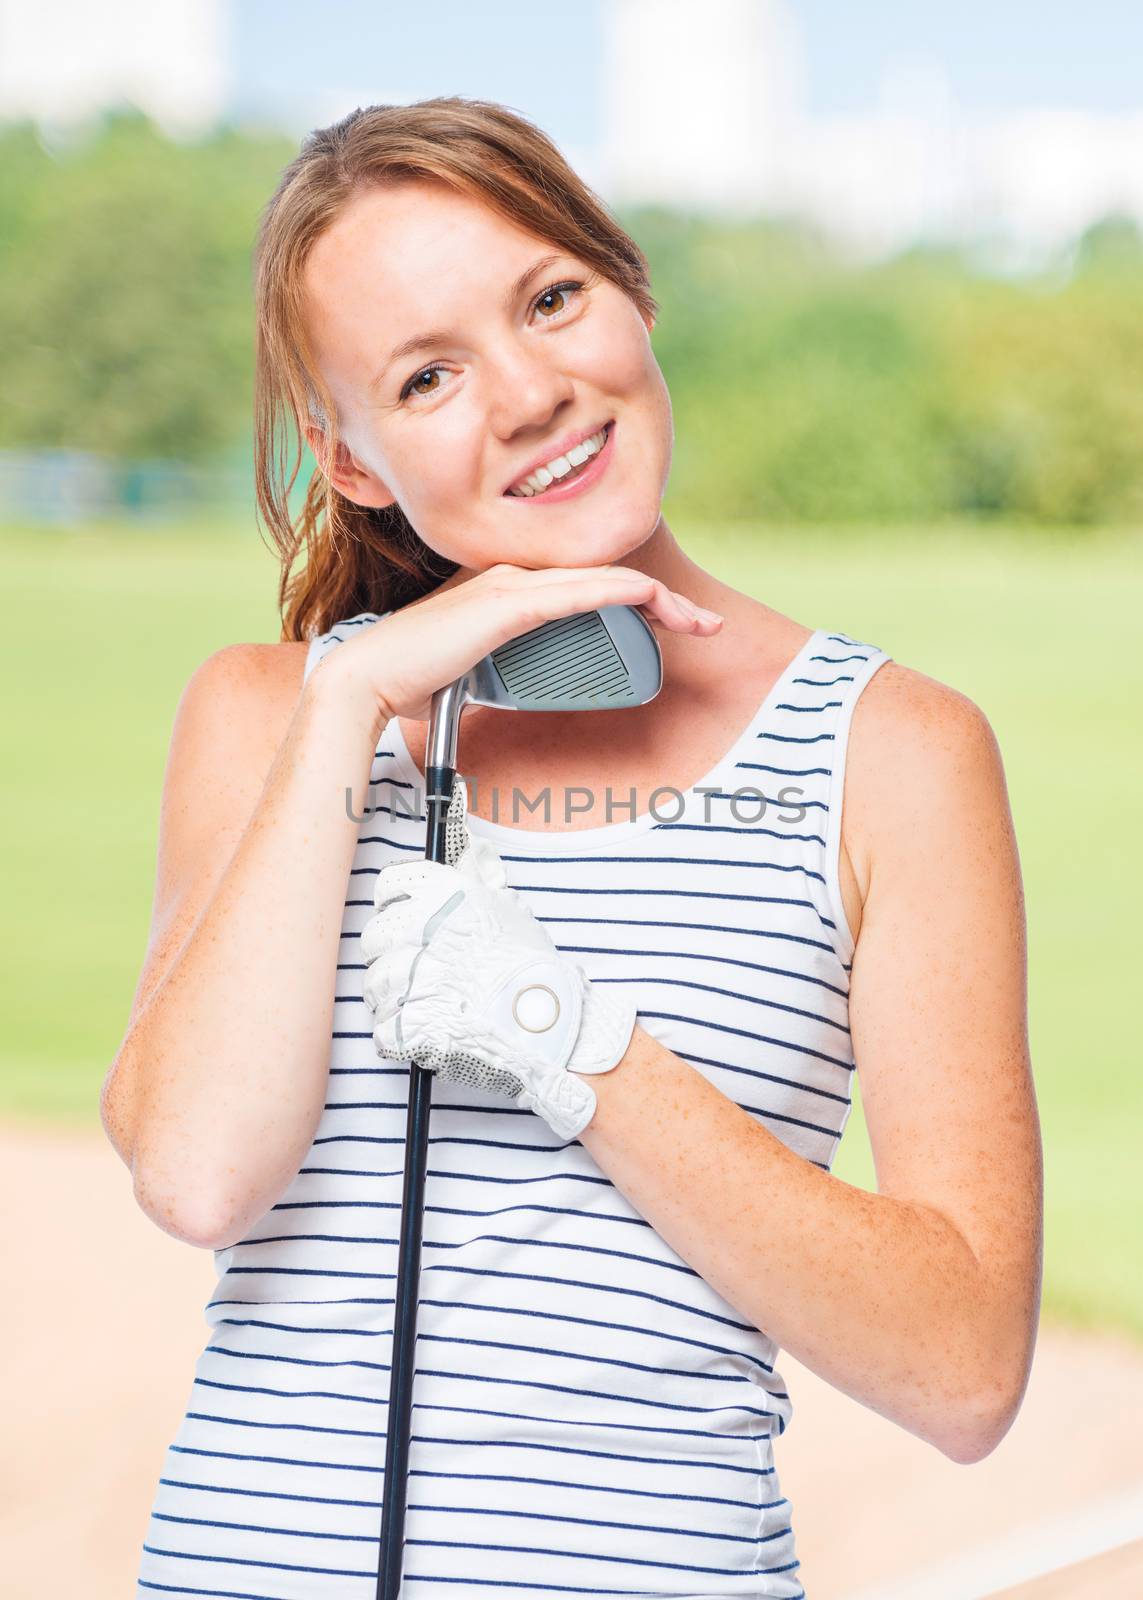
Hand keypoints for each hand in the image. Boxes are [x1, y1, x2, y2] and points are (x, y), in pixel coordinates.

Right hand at [311, 560, 723, 725]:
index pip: (590, 587)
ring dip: (659, 600)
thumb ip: (500, 673)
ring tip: (699, 622)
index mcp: (512, 590)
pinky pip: (576, 593)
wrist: (369, 680)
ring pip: (603, 582)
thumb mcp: (475, 673)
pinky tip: (651, 598)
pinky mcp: (506, 606)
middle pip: (608, 580)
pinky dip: (618, 593)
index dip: (640, 601)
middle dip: (667, 602)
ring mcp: (512, 587)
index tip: (677, 626)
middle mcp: (517, 578)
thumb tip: (517, 696)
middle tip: (706, 624)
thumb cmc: (415, 681)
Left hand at [359, 779, 635, 1139]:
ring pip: (374, 984)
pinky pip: (382, 1028)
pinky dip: (398, 1035)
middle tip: (416, 971)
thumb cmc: (532, 965)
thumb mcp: (508, 907)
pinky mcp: (407, 1024)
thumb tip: (473, 853)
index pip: (388, 884)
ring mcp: (409, 977)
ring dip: (394, 997)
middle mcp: (419, 927)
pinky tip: (424, 1032)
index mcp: (442, 893)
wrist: (547, 1021)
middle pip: (373, 937)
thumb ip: (477, 882)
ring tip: (427, 1004)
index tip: (406, 922)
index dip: (394, 905)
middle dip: (389, 955)